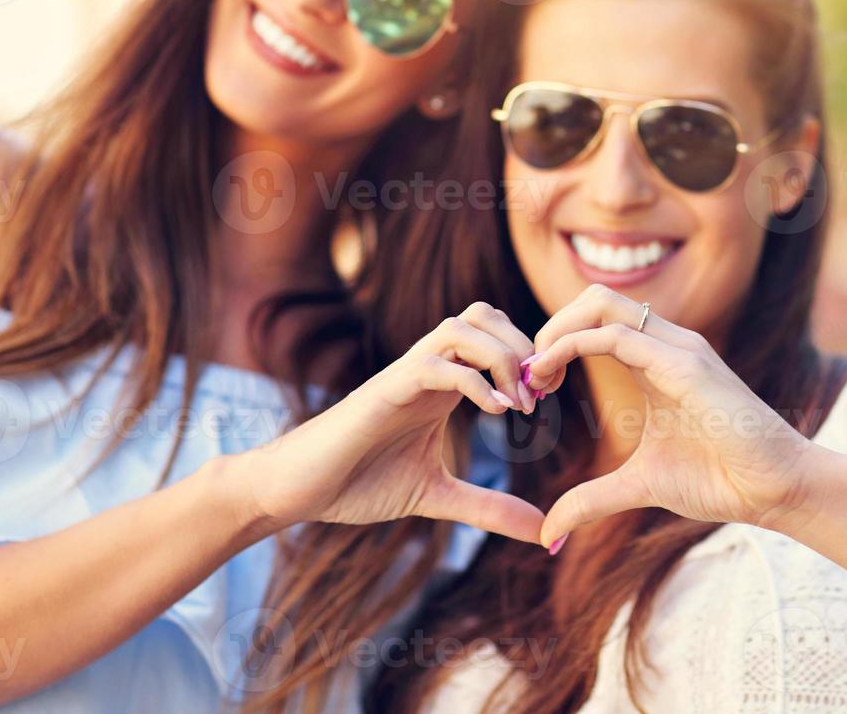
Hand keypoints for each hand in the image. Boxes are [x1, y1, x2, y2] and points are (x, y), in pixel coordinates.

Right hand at [238, 302, 544, 542]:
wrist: (299, 488)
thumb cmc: (358, 483)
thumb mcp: (437, 496)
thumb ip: (488, 507)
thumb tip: (542, 532)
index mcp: (443, 383)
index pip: (495, 334)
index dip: (530, 355)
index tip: (547, 400)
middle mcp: (427, 368)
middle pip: (484, 313)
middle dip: (523, 344)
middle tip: (539, 395)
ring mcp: (405, 374)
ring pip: (462, 325)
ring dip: (501, 356)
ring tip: (517, 405)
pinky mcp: (385, 389)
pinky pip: (435, 363)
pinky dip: (473, 380)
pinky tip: (493, 413)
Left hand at [526, 285, 813, 548]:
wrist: (776, 488)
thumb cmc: (720, 479)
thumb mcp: (638, 486)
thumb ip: (591, 500)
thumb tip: (548, 532)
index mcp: (657, 360)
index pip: (596, 321)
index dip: (555, 343)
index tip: (534, 387)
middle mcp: (668, 343)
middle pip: (594, 299)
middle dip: (550, 328)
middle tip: (529, 378)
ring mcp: (678, 348)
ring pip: (601, 303)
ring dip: (556, 332)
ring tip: (536, 377)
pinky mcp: (685, 364)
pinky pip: (617, 336)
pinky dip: (572, 346)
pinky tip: (552, 378)